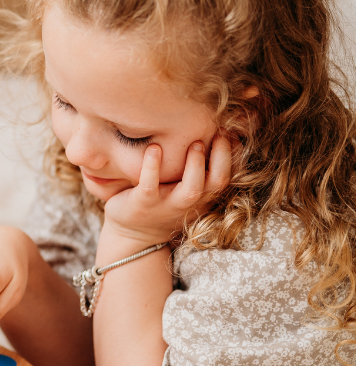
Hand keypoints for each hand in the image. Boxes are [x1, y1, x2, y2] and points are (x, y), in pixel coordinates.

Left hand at [103, 132, 231, 245]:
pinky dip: (152, 167)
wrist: (131, 235)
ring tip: (195, 143)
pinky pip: (150, 186)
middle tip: (219, 132)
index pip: (227, 176)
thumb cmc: (159, 203)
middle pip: (218, 181)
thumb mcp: (181, 189)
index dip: (234, 155)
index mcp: (202, 196)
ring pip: (191, 189)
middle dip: (223, 157)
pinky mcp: (143, 204)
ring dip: (196, 165)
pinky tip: (154, 149)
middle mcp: (190, 202)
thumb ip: (194, 168)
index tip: (231, 132)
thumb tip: (203, 131)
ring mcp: (167, 205)